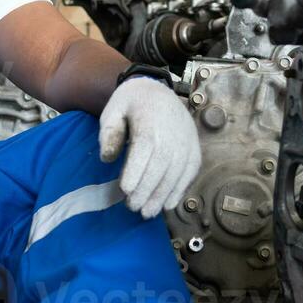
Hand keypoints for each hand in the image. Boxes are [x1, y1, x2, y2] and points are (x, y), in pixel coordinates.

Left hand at [98, 76, 201, 217]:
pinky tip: (167, 204)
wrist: (158, 90)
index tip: (125, 191)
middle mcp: (172, 134)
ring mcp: (186, 143)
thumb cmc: (131, 104)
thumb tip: (108, 158)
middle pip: (161, 167)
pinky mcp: (194, 149)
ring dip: (162, 196)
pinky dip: (180, 190)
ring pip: (176, 173)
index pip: (144, 151)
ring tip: (148, 213)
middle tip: (133, 208)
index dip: (136, 173)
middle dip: (147, 191)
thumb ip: (109, 133)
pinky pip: (190, 173)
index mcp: (150, 123)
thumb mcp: (113, 110)